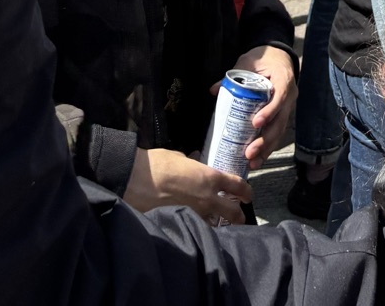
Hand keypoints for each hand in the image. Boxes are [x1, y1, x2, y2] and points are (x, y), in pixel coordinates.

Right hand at [124, 148, 246, 225]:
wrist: (136, 180)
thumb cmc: (158, 163)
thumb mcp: (179, 158)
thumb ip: (191, 164)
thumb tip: (193, 163)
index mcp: (209, 177)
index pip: (237, 186)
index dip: (246, 191)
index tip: (247, 196)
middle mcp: (207, 198)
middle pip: (232, 212)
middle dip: (238, 215)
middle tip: (238, 216)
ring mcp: (195, 214)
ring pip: (214, 224)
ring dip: (216, 223)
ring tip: (214, 222)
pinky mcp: (181, 223)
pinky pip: (195, 227)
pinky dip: (197, 227)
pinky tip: (194, 226)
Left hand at [228, 44, 296, 166]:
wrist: (278, 56)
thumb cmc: (263, 58)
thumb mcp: (248, 62)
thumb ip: (233, 75)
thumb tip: (214, 90)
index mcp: (284, 79)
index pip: (280, 98)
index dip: (270, 112)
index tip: (255, 124)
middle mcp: (289, 96)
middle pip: (280, 122)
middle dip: (265, 140)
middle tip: (249, 153)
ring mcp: (287, 107)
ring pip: (279, 132)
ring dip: (266, 149)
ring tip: (252, 162)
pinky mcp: (282, 115)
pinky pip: (276, 133)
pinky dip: (267, 147)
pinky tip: (257, 160)